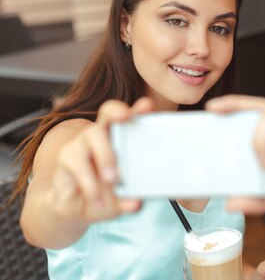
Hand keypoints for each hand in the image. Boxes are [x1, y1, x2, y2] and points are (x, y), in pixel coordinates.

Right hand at [48, 97, 152, 222]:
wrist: (73, 208)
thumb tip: (136, 204)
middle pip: (108, 111)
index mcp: (122, 139)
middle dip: (118, 112)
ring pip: (92, 134)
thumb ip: (129, 199)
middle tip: (125, 117)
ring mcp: (83, 143)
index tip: (147, 105)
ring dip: (104, 154)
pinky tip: (95, 197)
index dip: (139, 110)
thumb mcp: (120, 199)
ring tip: (112, 178)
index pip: (133, 119)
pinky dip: (88, 182)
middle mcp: (103, 135)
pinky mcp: (66, 156)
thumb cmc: (105, 194)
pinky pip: (76, 162)